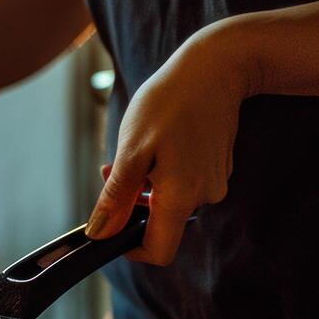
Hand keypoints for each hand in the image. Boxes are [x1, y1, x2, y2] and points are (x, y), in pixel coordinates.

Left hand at [85, 20, 257, 263]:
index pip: (157, 251)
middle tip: (111, 168)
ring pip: (169, 200)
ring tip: (132, 148)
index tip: (108, 225)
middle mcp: (204, 197)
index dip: (128, 247)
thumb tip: (100, 234)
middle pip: (159, 222)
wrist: (216, 67)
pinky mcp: (217, 167)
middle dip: (130, 203)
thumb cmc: (168, 103)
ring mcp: (215, 182)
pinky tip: (157, 141)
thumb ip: (117, 197)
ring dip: (144, 184)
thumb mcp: (131, 150)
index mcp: (182, 197)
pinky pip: (183, 182)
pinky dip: (162, 172)